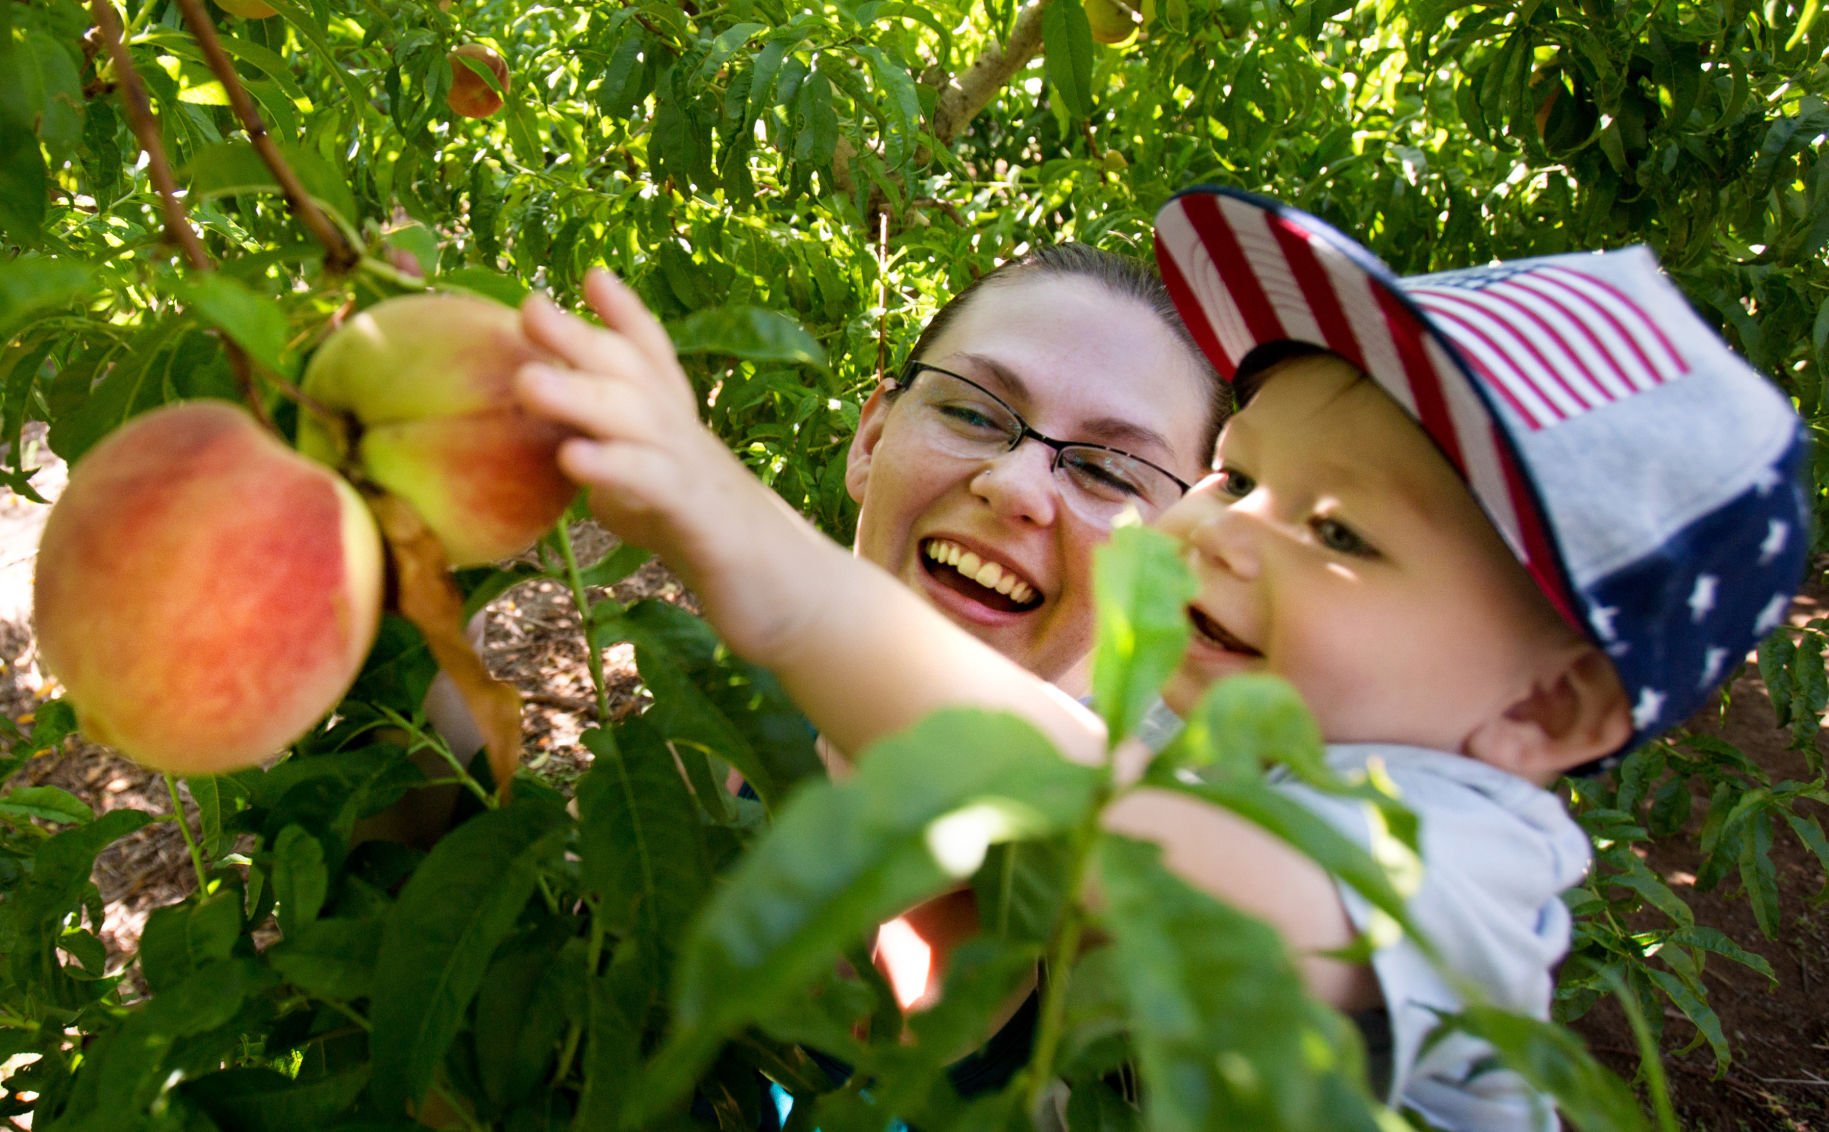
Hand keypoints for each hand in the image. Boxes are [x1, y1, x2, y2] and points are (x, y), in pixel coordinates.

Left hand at [514, 268, 825, 659]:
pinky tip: (573, 458)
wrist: (795, 598)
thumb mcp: (656, 498)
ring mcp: (699, 475)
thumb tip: (571, 449)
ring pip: (639, 421)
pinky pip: (654, 485)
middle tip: (527, 307)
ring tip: (527, 382)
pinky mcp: (703, 519)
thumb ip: (617, 468)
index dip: (625, 316)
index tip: (592, 276)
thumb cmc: (717, 545)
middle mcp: (689, 439)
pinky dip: (613, 466)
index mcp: (678, 429)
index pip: (654, 360)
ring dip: (581, 396)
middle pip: (636, 375)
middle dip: (582, 338)